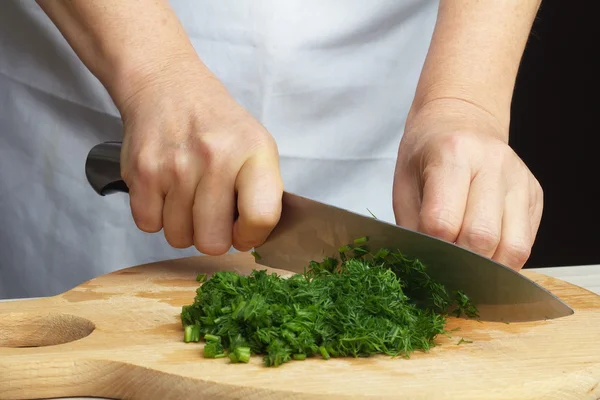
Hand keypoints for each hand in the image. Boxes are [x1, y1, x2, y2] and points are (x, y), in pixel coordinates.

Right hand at [118, 57, 282, 254]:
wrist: (166, 86)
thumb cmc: (217, 125)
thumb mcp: (257, 147)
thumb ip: (263, 194)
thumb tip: (252, 241)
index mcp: (254, 152)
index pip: (260, 217)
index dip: (251, 236)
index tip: (243, 230)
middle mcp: (216, 159)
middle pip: (213, 242)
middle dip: (212, 237)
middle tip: (211, 213)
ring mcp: (175, 166)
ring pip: (178, 238)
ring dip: (183, 226)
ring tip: (188, 195)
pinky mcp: (141, 172)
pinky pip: (148, 225)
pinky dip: (156, 215)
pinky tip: (166, 191)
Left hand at [392, 99, 542, 269]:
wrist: (462, 120)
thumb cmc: (427, 153)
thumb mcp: (404, 183)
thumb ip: (412, 226)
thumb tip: (423, 267)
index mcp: (453, 154)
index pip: (443, 222)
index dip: (431, 248)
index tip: (425, 255)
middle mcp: (493, 164)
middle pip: (482, 237)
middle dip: (461, 263)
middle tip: (445, 266)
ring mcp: (520, 180)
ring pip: (513, 247)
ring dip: (488, 267)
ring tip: (468, 266)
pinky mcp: (535, 195)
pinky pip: (526, 243)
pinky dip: (504, 258)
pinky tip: (485, 253)